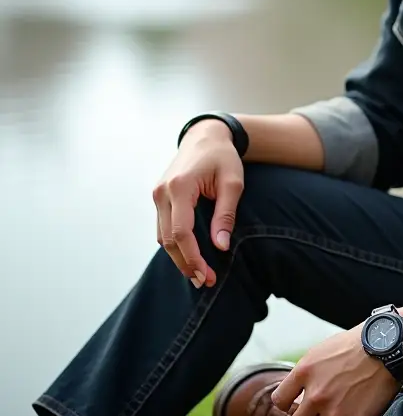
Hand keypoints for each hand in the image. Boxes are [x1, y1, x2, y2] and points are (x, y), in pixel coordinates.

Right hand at [151, 119, 243, 287]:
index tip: (208, 274)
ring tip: (200, 272)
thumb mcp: (233, 181)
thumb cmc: (223, 156)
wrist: (206, 135)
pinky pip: (163, 227)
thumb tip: (221, 246)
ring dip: (179, 257)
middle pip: (167, 239)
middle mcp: (162, 192)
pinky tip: (190, 254)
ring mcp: (157, 194)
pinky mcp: (159, 197)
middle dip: (185, 263)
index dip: (192, 257)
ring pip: (162, 236)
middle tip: (206, 280)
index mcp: (180, 186)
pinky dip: (175, 243)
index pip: (181, 232)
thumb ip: (226, 213)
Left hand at [272, 328, 399, 415]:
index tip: (296, 404)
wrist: (390, 346)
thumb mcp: (325, 349)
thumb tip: (299, 390)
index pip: (280, 401)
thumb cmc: (360, 343)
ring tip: (338, 410)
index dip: (288, 404)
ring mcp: (334, 411)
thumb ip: (308, 371)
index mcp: (305, 371)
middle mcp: (315, 393)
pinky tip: (353, 412)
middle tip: (319, 409)